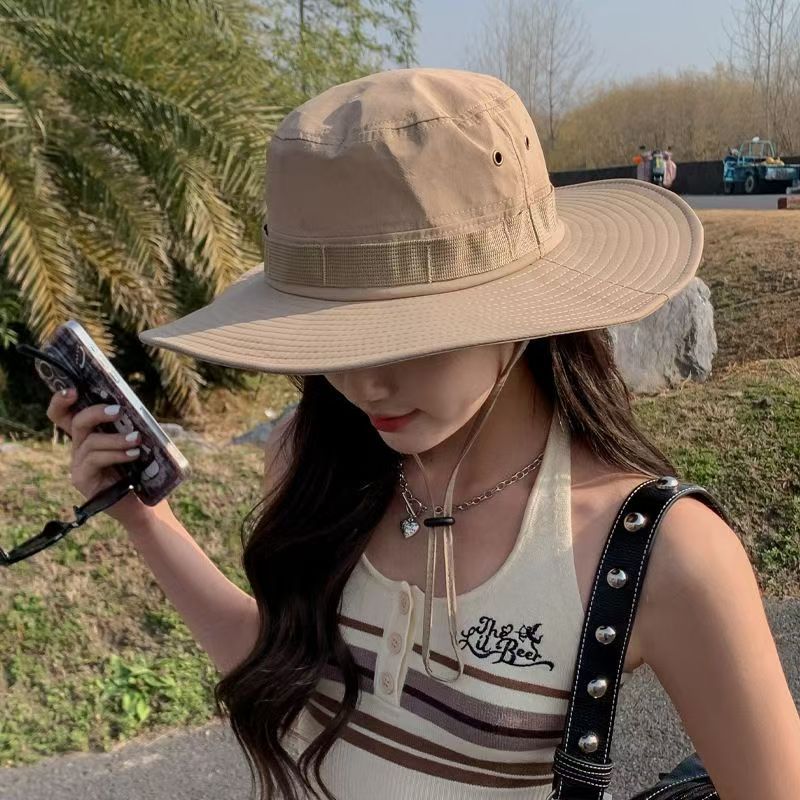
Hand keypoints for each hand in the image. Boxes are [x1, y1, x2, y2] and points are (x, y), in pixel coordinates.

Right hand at [46, 387, 172, 530]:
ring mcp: (78, 465)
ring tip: (137, 440)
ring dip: (116, 439)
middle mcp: (79, 448)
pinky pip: (95, 460)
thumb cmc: (141, 471)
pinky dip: (116, 454)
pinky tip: (133, 454)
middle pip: (76, 422)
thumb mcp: (133, 443)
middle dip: (96, 412)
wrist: (144, 505)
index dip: (61, 401)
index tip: (72, 389)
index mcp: (89, 436)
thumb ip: (127, 426)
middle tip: (118, 411)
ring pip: (90, 442)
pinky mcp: (82, 479)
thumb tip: (132, 407)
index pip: (64, 415)